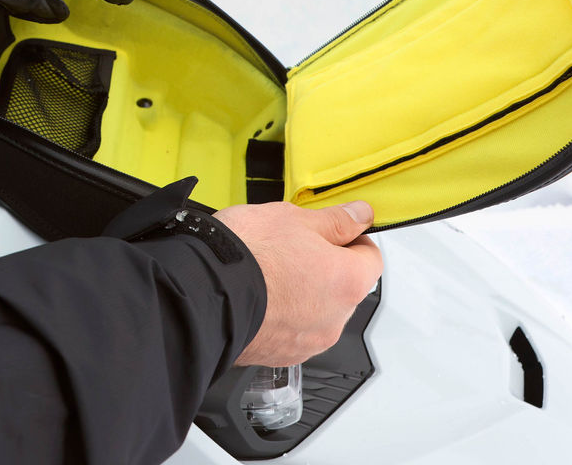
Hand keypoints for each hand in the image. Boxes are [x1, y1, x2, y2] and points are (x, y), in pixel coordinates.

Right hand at [220, 201, 382, 366]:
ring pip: (316, 311)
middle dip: (324, 267)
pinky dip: (279, 316)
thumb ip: (334, 220)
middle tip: (289, 248)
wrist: (200, 294)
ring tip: (266, 274)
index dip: (351, 238)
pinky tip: (256, 297)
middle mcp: (335, 318)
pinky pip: (290, 331)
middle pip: (343, 287)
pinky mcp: (280, 356)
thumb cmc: (246, 255)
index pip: (371, 258)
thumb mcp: (292, 218)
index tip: (331, 230)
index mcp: (347, 281)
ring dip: (301, 295)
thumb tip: (360, 215)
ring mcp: (307, 342)